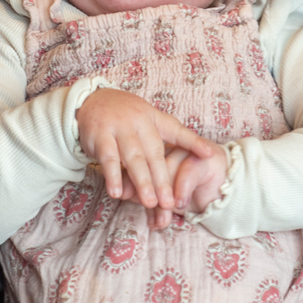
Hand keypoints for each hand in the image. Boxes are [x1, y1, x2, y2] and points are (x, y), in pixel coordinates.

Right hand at [77, 87, 218, 210]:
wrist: (92, 100)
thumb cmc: (126, 117)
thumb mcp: (149, 120)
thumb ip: (169, 138)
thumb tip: (203, 153)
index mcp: (154, 118)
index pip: (177, 131)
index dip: (194, 142)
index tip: (210, 155)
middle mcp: (139, 121)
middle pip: (154, 153)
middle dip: (162, 180)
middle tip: (170, 202)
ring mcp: (119, 127)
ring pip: (133, 157)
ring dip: (142, 181)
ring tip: (150, 202)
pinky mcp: (100, 135)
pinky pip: (108, 158)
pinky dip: (113, 176)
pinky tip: (117, 193)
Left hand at [120, 146, 227, 228]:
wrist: (222, 196)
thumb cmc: (188, 194)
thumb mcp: (163, 197)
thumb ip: (146, 194)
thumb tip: (122, 194)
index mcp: (157, 150)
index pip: (139, 161)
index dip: (130, 177)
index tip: (122, 195)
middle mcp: (172, 146)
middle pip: (153, 164)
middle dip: (146, 187)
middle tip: (143, 205)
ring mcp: (189, 150)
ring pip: (170, 167)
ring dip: (165, 191)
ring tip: (162, 211)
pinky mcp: (206, 157)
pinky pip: (190, 170)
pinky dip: (182, 188)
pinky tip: (178, 204)